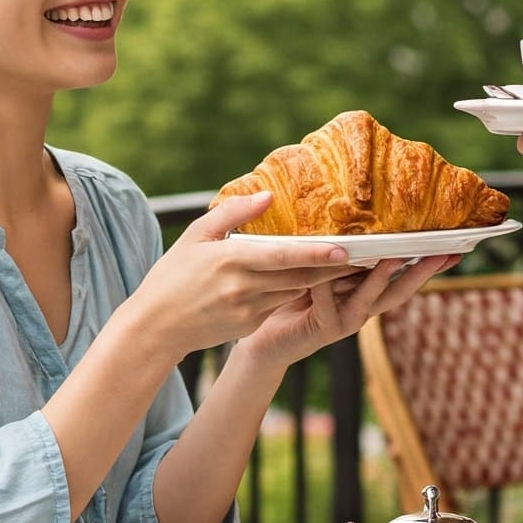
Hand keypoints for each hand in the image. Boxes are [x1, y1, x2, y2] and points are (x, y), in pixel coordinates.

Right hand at [126, 193, 352, 357]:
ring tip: (350, 264)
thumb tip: (269, 194)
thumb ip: (234, 212)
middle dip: (335, 268)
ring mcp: (248, 310)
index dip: (316, 253)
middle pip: (300, 277)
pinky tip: (314, 280)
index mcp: (231, 260)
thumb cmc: (173, 276)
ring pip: (295, 291)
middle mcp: (244, 287)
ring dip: (322, 281)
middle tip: (367, 255)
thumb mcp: (198, 235)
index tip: (345, 249)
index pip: (283, 256)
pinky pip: (279, 304)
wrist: (155, 328)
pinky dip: (297, 292)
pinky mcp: (250, 326)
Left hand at [239, 253, 459, 371]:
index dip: (427, 262)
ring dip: (386, 276)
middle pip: (401, 288)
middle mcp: (362, 308)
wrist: (265, 341)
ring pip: (373, 297)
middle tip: (447, 251)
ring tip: (399, 255)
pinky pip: (329, 301)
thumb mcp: (321, 271)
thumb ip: (338, 254)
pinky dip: (330, 283)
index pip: (403, 274)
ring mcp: (346, 320)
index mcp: (365, 292)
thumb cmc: (291, 298)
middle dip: (424, 270)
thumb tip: (354, 213)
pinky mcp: (324, 328)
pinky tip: (335, 262)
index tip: (454, 246)